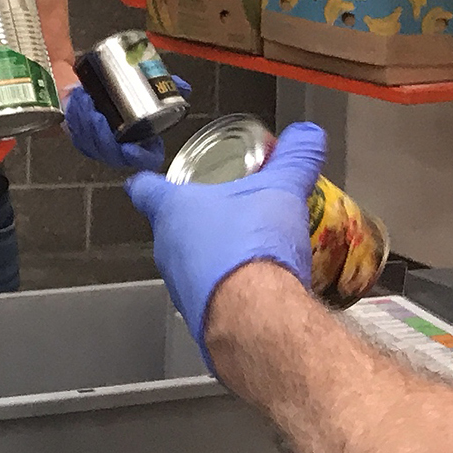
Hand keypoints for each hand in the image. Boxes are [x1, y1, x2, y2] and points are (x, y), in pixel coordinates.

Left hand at [64, 75, 192, 172]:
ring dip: (84, 122)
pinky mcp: (83, 141)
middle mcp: (122, 152)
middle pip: (110, 153)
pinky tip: (75, 101)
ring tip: (84, 100)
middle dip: (101, 134)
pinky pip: (76, 135)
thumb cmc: (130, 98)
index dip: (139, 157)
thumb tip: (183, 86)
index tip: (130, 147)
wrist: (105, 93)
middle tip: (96, 113)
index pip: (146, 160)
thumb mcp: (151, 92)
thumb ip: (167, 87)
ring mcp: (101, 149)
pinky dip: (74, 117)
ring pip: (90, 143)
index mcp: (144, 145)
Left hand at [124, 121, 325, 358]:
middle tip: (227, 213)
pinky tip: (258, 289)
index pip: (146, 189)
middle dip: (197, 221)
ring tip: (249, 250)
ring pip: (190, 265)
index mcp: (174, 211)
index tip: (152, 178)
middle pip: (172, 228)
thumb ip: (295, 158)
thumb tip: (307, 135)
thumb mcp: (282, 190)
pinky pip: (210, 298)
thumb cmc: (252, 248)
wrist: (257, 318)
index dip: (149, 181)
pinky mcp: (199, 318)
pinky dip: (228, 291)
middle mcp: (168, 249)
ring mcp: (179, 287)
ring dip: (214, 257)